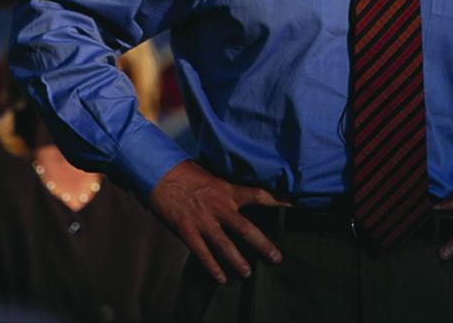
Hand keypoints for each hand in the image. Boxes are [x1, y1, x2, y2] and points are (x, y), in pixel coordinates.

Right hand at [148, 160, 287, 283]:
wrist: (159, 174)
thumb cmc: (186, 174)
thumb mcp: (212, 177)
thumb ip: (226, 190)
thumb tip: (241, 198)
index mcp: (227, 190)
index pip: (257, 195)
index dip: (276, 201)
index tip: (293, 207)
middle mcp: (218, 206)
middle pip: (245, 229)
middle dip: (262, 245)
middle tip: (277, 258)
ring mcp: (203, 220)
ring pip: (225, 245)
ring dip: (238, 261)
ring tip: (248, 273)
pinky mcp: (187, 230)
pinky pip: (202, 253)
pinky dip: (212, 267)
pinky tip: (221, 279)